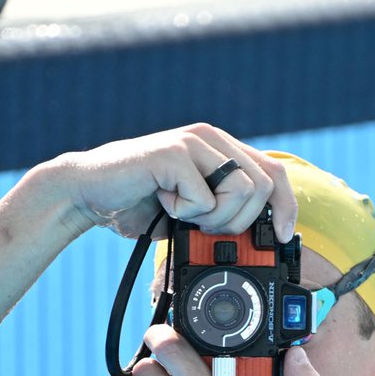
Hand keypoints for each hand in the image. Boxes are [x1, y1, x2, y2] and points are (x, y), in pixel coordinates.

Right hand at [55, 123, 296, 241]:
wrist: (88, 193)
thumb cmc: (138, 204)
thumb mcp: (192, 211)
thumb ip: (224, 212)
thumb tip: (265, 238)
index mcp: (220, 148)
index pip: (273, 172)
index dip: (286, 206)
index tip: (284, 237)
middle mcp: (211, 138)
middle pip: (262, 186)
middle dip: (240, 222)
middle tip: (205, 227)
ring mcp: (193, 142)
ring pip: (241, 190)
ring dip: (214, 218)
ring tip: (183, 214)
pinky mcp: (173, 153)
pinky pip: (204, 198)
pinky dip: (185, 213)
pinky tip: (162, 202)